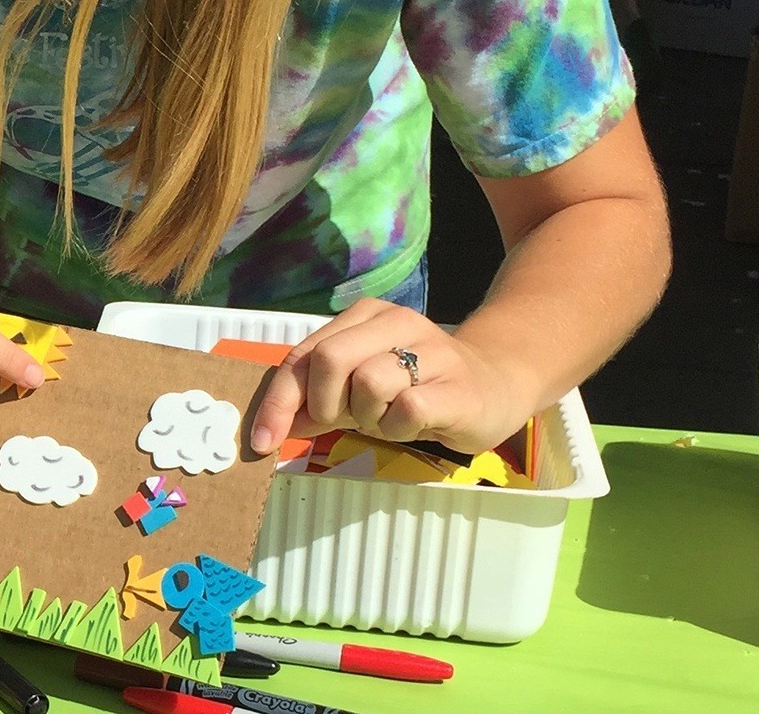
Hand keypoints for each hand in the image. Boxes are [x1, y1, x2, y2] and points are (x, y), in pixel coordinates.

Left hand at [246, 297, 538, 456]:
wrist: (497, 385)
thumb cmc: (418, 388)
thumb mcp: (358, 391)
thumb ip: (316, 400)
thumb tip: (271, 426)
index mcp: (364, 317)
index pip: (303, 355)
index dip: (278, 400)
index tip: (261, 440)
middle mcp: (395, 322)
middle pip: (329, 360)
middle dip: (325, 404)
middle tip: (345, 420)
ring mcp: (430, 350)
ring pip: (368, 384)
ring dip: (370, 417)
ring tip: (392, 417)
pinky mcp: (456, 385)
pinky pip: (407, 407)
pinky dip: (401, 426)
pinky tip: (417, 423)